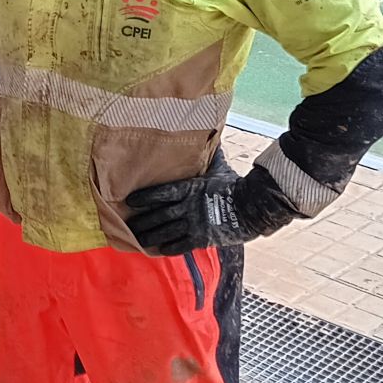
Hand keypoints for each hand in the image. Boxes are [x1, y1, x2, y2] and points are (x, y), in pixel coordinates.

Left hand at [124, 164, 296, 254]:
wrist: (254, 208)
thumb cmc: (235, 186)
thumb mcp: (219, 168)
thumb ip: (209, 156)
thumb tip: (211, 133)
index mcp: (191, 188)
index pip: (162, 192)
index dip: (145, 197)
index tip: (130, 200)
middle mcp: (189, 207)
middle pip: (159, 215)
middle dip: (142, 221)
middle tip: (128, 225)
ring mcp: (195, 224)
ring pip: (166, 232)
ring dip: (150, 236)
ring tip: (138, 239)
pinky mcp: (203, 238)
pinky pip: (181, 245)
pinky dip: (168, 248)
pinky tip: (158, 249)